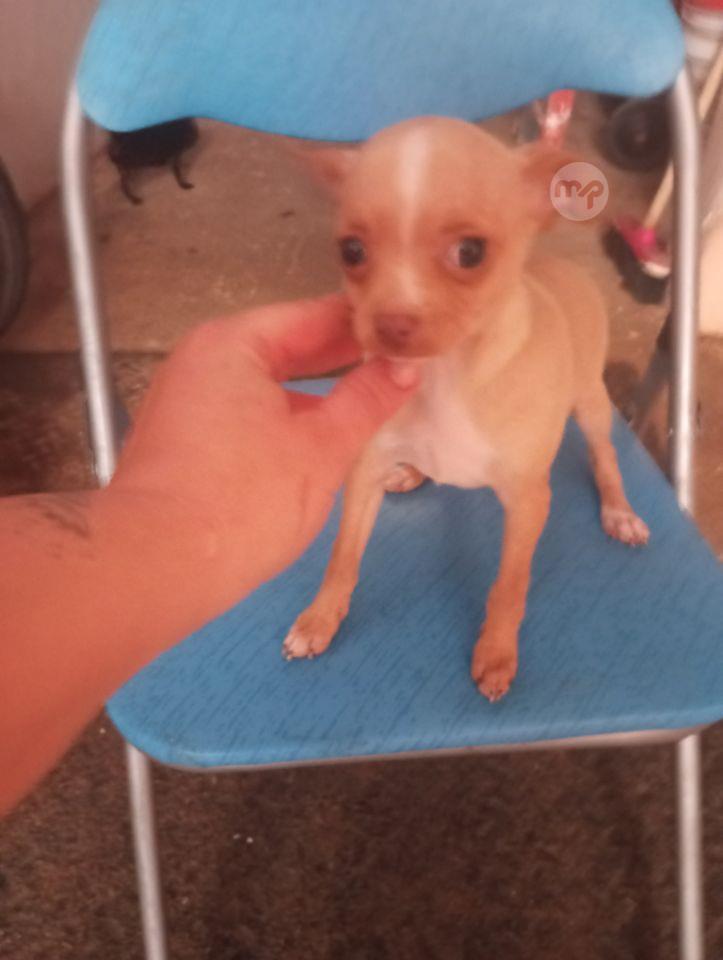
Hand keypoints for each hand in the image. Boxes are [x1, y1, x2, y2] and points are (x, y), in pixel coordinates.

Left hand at [110, 294, 418, 612]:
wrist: (156, 567)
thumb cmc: (244, 500)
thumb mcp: (321, 448)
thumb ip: (365, 401)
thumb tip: (402, 369)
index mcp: (233, 344)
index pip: (314, 315)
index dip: (366, 326)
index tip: (410, 335)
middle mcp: (201, 361)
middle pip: (286, 347)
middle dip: (343, 360)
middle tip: (400, 368)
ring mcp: (186, 402)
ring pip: (265, 385)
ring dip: (314, 394)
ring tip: (369, 404)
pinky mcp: (182, 442)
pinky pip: (244, 414)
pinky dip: (282, 420)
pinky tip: (318, 441)